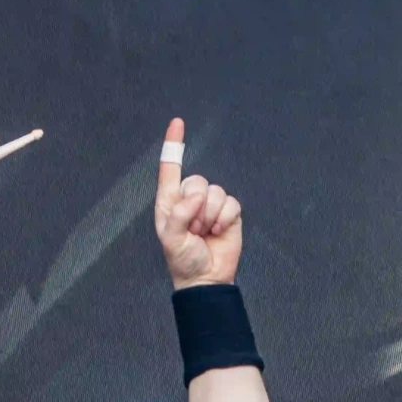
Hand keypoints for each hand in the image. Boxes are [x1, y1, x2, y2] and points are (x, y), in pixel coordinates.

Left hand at [153, 117, 241, 288]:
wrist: (206, 279)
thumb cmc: (183, 260)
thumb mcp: (171, 239)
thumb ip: (179, 214)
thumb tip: (196, 196)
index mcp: (170, 202)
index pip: (171, 168)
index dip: (174, 146)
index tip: (177, 123)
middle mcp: (190, 199)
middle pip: (198, 181)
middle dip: (197, 207)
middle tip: (194, 229)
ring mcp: (211, 205)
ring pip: (216, 192)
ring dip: (210, 216)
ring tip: (205, 232)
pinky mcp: (229, 212)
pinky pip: (231, 202)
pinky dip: (225, 218)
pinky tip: (218, 231)